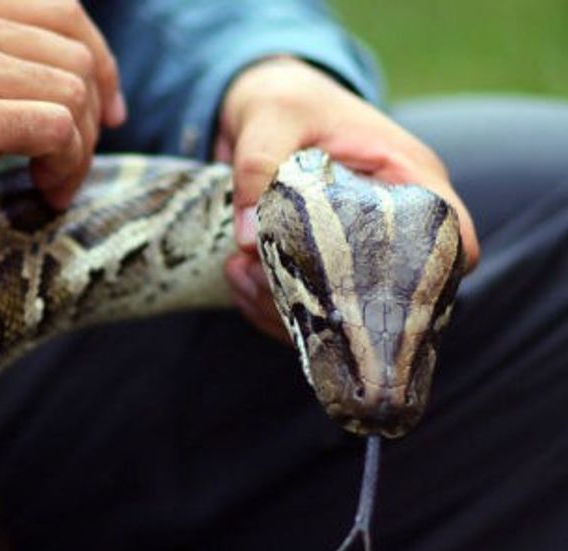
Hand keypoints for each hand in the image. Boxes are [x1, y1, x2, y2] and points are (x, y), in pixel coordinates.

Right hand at [0, 0, 125, 277]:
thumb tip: (77, 77)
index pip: (63, 10)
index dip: (101, 62)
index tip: (107, 113)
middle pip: (76, 56)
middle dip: (91, 118)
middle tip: (71, 165)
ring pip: (72, 93)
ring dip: (78, 149)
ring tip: (52, 183)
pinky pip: (56, 129)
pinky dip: (65, 166)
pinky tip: (45, 190)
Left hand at [214, 57, 478, 340]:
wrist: (257, 104)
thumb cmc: (284, 99)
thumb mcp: (271, 115)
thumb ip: (259, 165)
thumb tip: (249, 239)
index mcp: (407, 176)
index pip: (453, 239)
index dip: (433, 278)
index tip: (372, 295)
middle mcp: (389, 222)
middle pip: (392, 293)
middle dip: (330, 305)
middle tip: (268, 282)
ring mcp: (354, 249)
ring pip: (342, 311)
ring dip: (287, 309)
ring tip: (241, 274)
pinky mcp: (317, 266)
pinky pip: (304, 308)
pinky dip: (267, 308)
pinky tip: (237, 279)